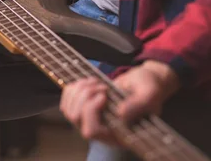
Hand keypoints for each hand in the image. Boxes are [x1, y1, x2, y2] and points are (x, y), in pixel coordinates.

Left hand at [59, 61, 180, 144]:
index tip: (104, 94)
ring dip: (79, 90)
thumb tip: (121, 114)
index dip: (91, 111)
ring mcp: (91, 120)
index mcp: (119, 134)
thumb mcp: (149, 95)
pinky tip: (90, 82)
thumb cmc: (149, 89)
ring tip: (96, 82)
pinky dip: (74, 87)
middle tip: (102, 86)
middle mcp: (103, 131)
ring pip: (68, 109)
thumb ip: (138, 105)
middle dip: (84, 96)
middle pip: (75, 118)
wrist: (142, 82)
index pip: (91, 131)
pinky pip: (67, 101)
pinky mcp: (84, 108)